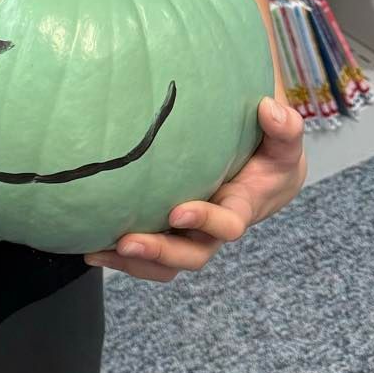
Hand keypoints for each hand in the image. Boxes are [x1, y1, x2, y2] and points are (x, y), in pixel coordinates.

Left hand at [85, 97, 307, 282]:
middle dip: (158, 251)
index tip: (178, 210)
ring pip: (165, 264)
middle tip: (126, 241)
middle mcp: (213, 230)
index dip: (205, 221)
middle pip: (191, 255)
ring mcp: (189, 235)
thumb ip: (284, 128)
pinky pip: (146, 256)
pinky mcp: (169, 232)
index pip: (227, 224)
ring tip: (97, 252)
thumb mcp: (283, 142)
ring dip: (132, 262)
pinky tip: (89, 247)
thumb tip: (270, 108)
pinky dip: (119, 256)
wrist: (264, 177)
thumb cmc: (271, 156)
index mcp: (242, 208)